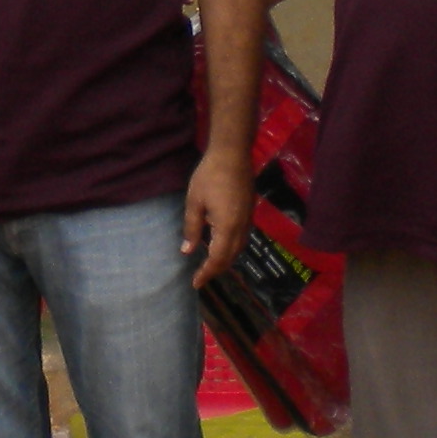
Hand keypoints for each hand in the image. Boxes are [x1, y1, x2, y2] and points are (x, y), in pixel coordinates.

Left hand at [183, 150, 254, 285]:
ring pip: (239, 248)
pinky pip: (242, 237)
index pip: (217, 259)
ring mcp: (248, 219)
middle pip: (230, 257)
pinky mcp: (250, 211)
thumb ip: (192, 228)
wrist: (233, 154)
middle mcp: (241, 227)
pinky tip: (220, 243)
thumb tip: (187, 251)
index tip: (195, 283)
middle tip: (200, 276)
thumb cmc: (209, 176)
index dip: (206, 273)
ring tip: (209, 263)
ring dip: (225, 259)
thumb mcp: (194, 202)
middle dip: (216, 269)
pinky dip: (231, 247)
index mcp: (227, 227)